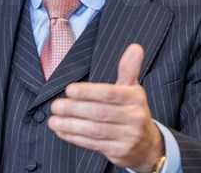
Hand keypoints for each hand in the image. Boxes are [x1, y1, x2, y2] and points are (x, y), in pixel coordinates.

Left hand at [48, 43, 164, 171]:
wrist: (147, 145)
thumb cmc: (133, 110)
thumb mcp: (133, 89)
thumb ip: (129, 69)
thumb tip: (135, 47)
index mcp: (135, 98)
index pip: (110, 94)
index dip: (88, 92)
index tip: (69, 90)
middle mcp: (134, 118)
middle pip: (100, 113)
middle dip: (74, 109)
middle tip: (56, 105)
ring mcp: (127, 137)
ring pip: (94, 131)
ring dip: (70, 125)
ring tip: (53, 119)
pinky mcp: (119, 152)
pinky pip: (93, 144)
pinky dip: (74, 138)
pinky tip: (61, 131)